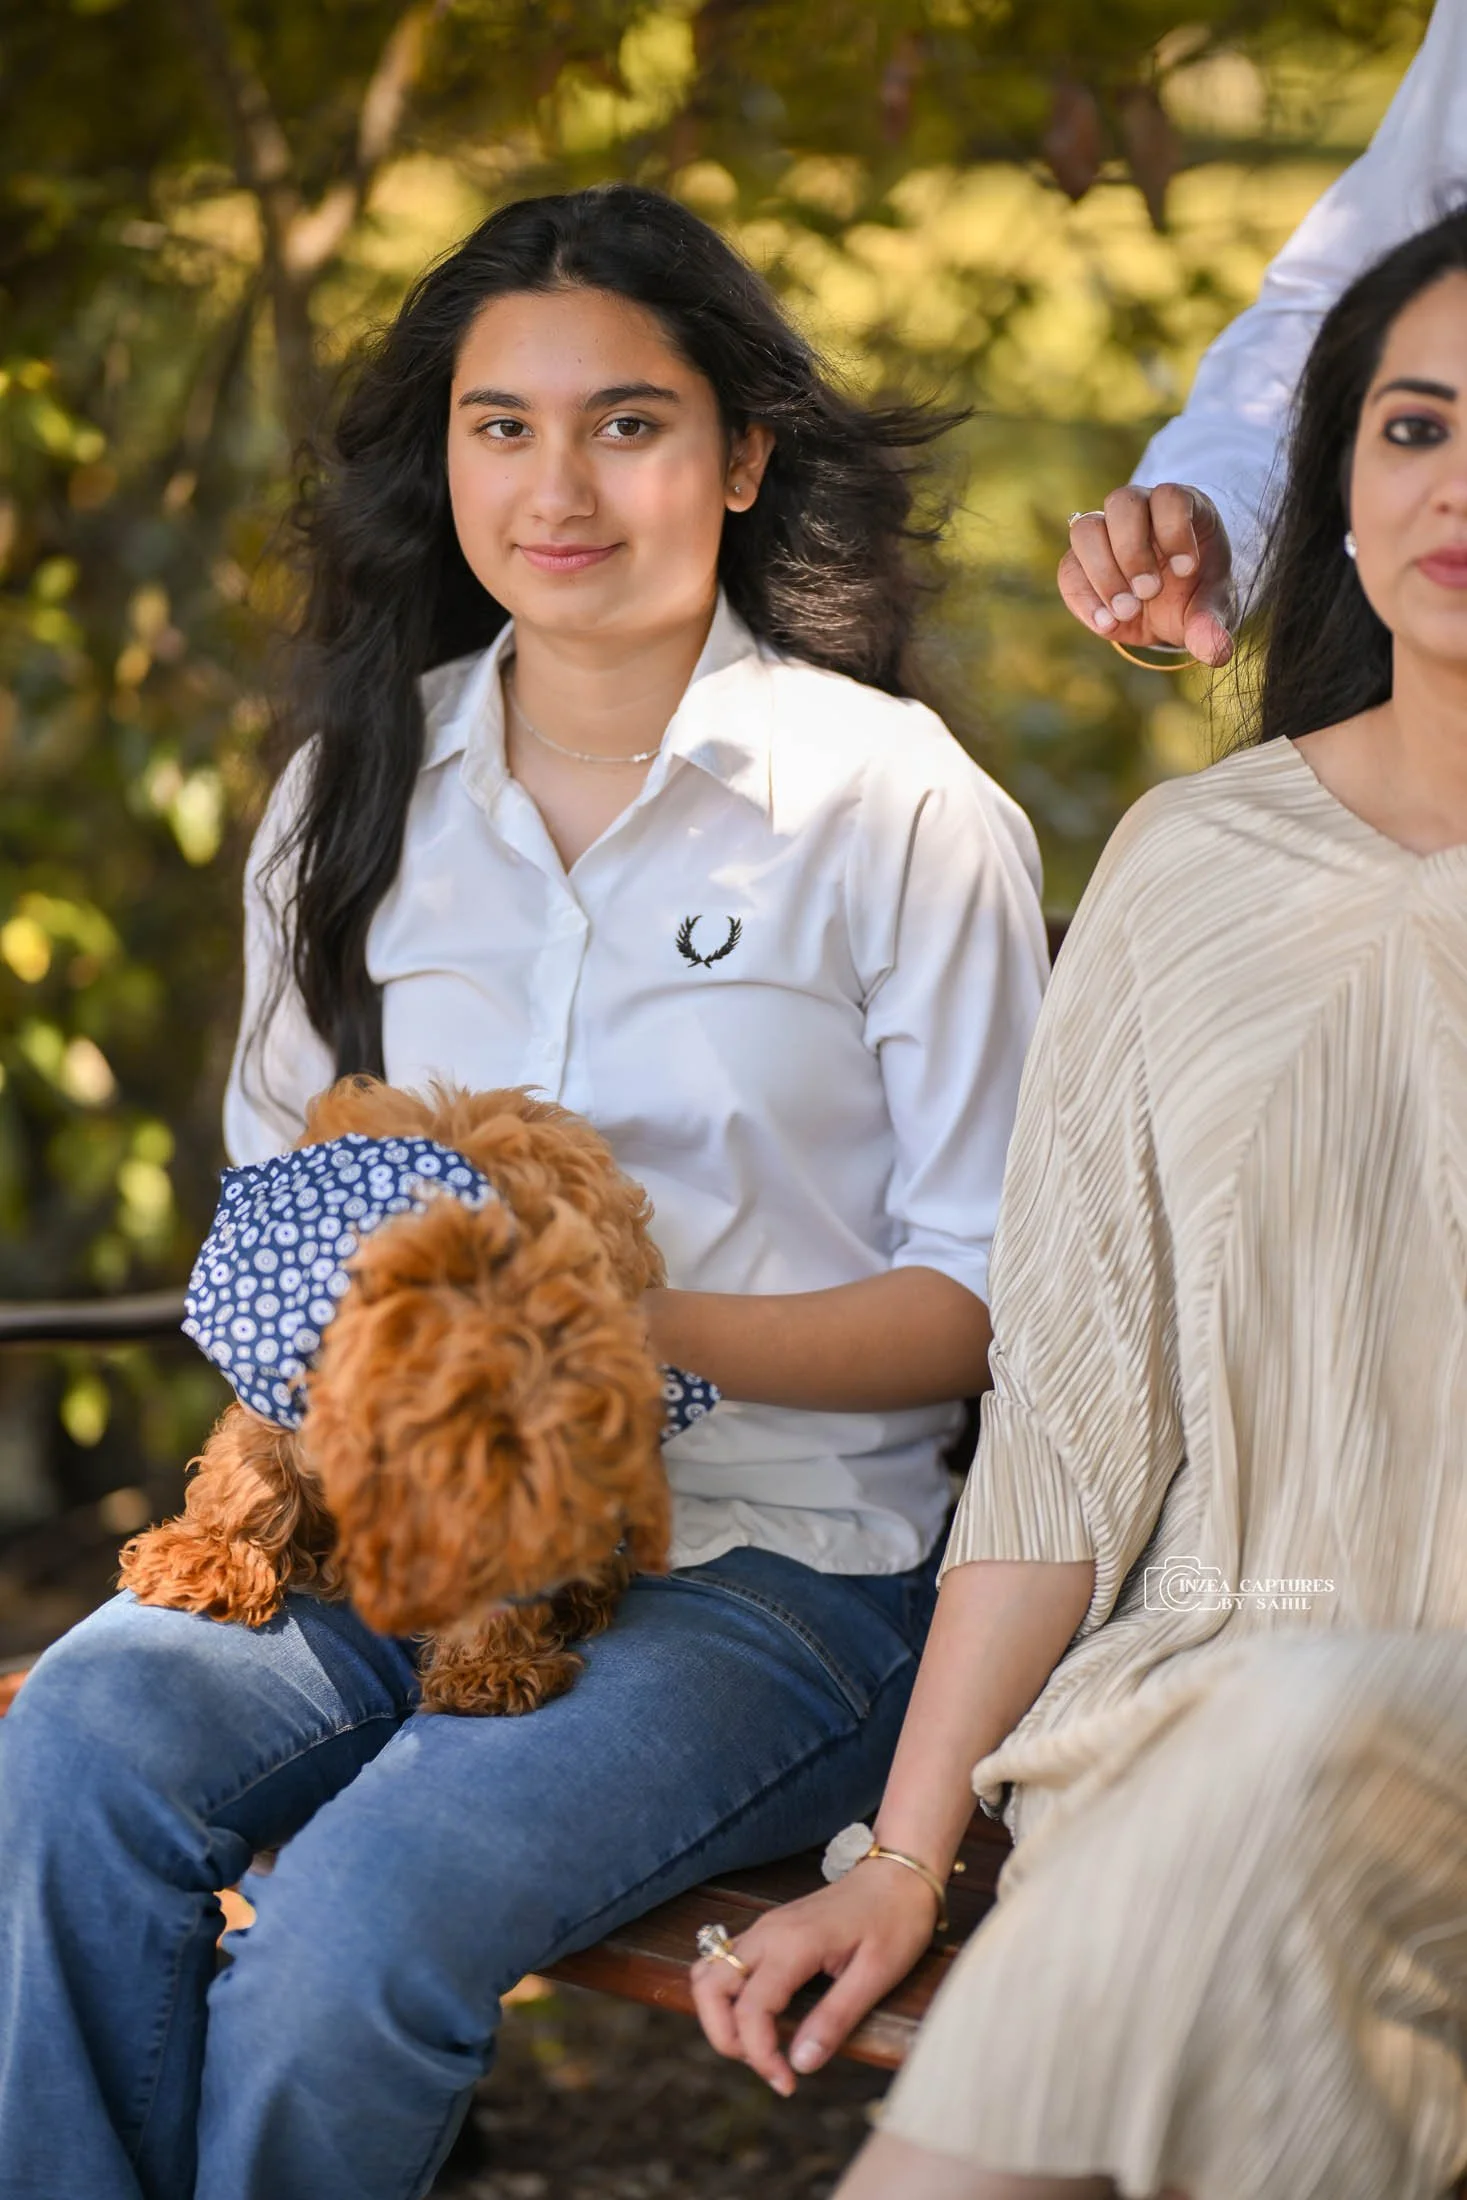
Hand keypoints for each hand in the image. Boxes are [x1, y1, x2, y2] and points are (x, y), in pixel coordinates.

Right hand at [689, 1863, 936, 2096]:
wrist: (897, 1874)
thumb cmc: (894, 1921)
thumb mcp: (877, 1975)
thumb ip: (836, 2019)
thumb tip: (801, 2064)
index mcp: (793, 1944)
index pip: (750, 2008)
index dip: (760, 2055)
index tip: (787, 2084)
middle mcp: (767, 1933)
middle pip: (709, 1987)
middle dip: (725, 2037)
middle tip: (765, 2065)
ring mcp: (764, 1929)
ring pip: (710, 1973)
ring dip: (719, 2016)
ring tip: (758, 2045)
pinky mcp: (769, 1931)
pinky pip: (727, 1964)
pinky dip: (728, 1998)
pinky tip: (760, 2019)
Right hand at [1059, 484, 1234, 666]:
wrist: (1172, 605)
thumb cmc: (1195, 593)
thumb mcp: (1211, 607)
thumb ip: (1212, 624)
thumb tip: (1216, 652)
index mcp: (1179, 507)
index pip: (1169, 495)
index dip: (1174, 530)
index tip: (1187, 571)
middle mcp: (1139, 510)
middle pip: (1121, 503)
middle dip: (1132, 552)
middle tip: (1149, 593)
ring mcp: (1105, 532)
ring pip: (1085, 529)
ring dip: (1103, 574)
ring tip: (1127, 612)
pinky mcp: (1081, 562)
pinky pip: (1069, 570)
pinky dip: (1085, 600)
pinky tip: (1108, 625)